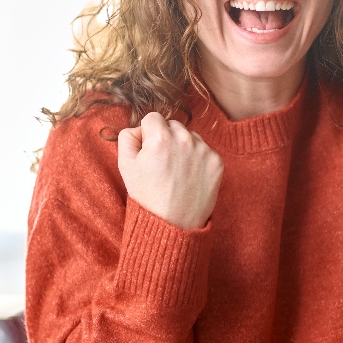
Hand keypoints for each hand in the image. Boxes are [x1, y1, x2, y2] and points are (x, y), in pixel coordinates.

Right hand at [117, 112, 223, 229]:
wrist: (173, 225)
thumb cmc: (147, 196)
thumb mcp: (125, 165)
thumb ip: (127, 137)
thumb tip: (140, 128)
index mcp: (160, 137)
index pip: (153, 118)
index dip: (148, 134)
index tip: (149, 151)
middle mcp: (184, 139)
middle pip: (173, 125)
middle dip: (166, 138)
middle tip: (162, 164)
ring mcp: (204, 150)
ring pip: (190, 136)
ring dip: (183, 147)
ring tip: (176, 172)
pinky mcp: (217, 162)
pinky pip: (205, 150)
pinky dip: (198, 160)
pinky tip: (189, 177)